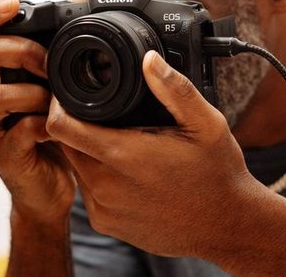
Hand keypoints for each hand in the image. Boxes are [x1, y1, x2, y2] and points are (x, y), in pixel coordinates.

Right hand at [0, 0, 73, 221]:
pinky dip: (44, 123)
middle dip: (19, 49)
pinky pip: (18, 130)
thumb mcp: (53, 86)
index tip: (14, 2)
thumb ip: (55, 51)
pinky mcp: (0, 154)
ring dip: (31, 90)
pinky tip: (59, 126)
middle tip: (49, 62)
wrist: (48, 191)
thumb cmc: (51, 134)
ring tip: (55, 99)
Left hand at [45, 50, 264, 256]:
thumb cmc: (218, 174)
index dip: (58, 104)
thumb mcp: (206, 124)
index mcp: (123, 156)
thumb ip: (175, 90)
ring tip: (122, 141)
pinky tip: (128, 172)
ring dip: (90, 152)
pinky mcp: (107, 225)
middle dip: (79, 125)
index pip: (61, 126)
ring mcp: (104, 209)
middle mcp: (105, 186)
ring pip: (78, 167)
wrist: (226, 227)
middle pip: (67, 144)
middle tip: (104, 114)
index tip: (70, 93)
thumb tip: (148, 59)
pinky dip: (100, 177)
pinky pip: (89, 192)